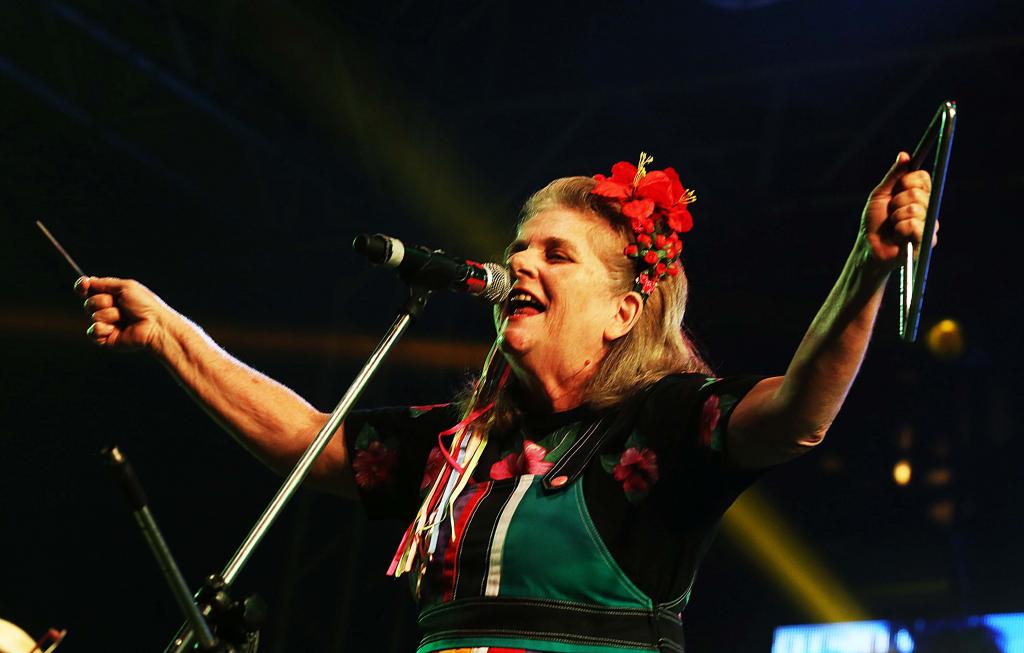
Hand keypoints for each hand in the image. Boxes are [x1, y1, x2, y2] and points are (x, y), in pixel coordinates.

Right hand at [74, 276, 168, 349]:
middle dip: (101, 301)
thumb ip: (105, 283)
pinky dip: (104, 328)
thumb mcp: (126, 287)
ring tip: (125, 318)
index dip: (82, 287)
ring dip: (110, 314)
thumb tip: (88, 280)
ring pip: (93, 316)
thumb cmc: (145, 305)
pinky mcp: (106, 339)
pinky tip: (117, 329)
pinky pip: (93, 331)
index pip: (89, 291)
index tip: (84, 283)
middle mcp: (108, 310)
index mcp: (112, 297)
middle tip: (118, 304)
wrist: (155, 325)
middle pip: (88, 302)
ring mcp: (107, 325)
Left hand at [860, 151, 937, 265]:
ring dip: (897, 217)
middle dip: (897, 202)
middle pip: (919, 192)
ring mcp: (929, 223)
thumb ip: (893, 176)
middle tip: (891, 213)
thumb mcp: (880, 195)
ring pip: (916, 209)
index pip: (923, 177)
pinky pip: (916, 226)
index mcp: (917, 194)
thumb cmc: (874, 222)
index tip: (897, 189)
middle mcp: (926, 207)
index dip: (909, 180)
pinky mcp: (927, 240)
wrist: (869, 248)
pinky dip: (901, 229)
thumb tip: (904, 154)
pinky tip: (898, 236)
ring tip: (893, 226)